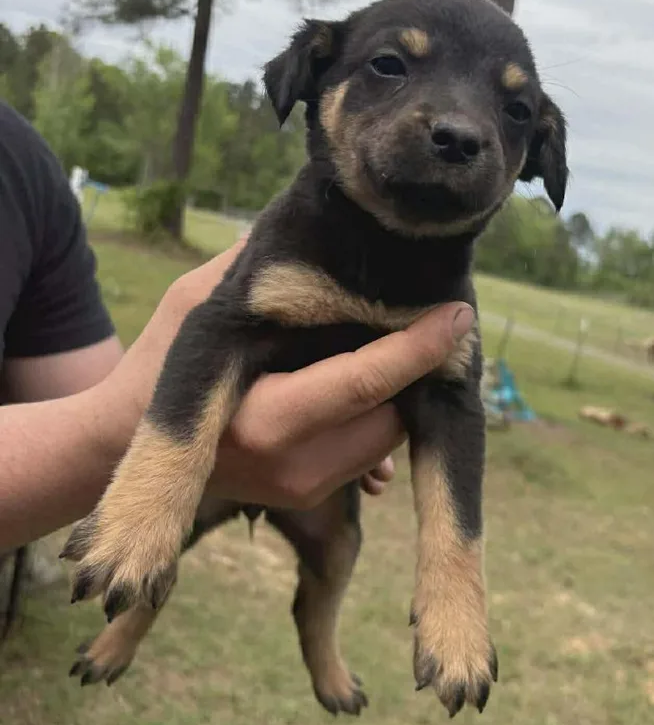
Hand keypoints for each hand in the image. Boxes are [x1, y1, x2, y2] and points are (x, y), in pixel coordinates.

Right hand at [96, 238, 475, 510]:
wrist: (123, 446)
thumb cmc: (157, 363)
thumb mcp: (197, 303)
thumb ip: (258, 268)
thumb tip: (327, 227)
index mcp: (262, 419)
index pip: (365, 381)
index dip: (419, 345)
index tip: (460, 312)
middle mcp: (292, 468)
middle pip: (392, 414)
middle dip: (415, 368)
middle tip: (430, 317)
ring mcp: (304, 490)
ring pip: (390, 435)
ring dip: (401, 391)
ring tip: (393, 340)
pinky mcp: (311, 497)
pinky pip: (372, 451)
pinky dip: (381, 413)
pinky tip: (368, 378)